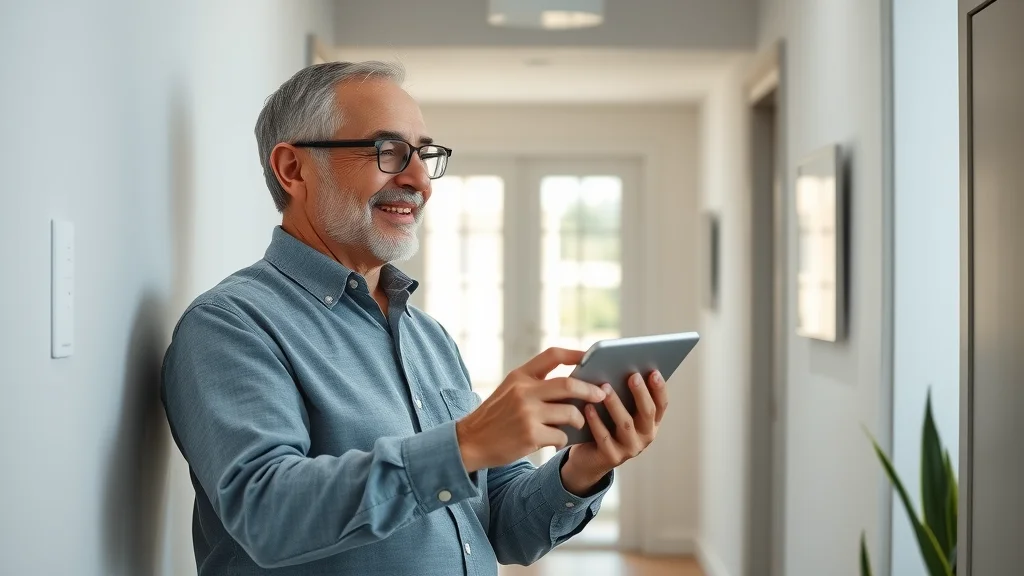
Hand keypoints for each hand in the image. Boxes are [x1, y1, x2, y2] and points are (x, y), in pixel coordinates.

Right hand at [455, 348, 606, 472]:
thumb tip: (574, 383)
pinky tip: (555, 441)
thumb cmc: (495, 416)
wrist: (470, 441)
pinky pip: (561, 436)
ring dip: (579, 420)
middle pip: (569, 385)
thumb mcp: (509, 390)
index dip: (576, 354)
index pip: (552, 355)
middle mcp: (524, 392)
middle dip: (590, 391)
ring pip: (570, 413)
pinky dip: (563, 440)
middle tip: (601, 395)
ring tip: (576, 424)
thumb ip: (535, 384)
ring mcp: (527, 414)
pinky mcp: (530, 436)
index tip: (591, 356)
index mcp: (520, 376)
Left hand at [561, 370, 668, 492]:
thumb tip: (620, 367)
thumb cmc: (606, 426)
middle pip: (647, 412)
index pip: (661, 405)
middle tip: (632, 375)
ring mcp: (630, 449)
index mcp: (650, 423)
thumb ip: (624, 395)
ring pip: (625, 424)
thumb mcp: (619, 411)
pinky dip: (596, 421)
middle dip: (640, 393)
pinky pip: (604, 437)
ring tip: (604, 388)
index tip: (654, 372)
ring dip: (615, 404)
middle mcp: (645, 436)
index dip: (659, 389)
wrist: (589, 459)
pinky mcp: (611, 457)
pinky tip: (588, 407)